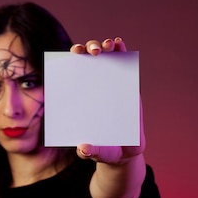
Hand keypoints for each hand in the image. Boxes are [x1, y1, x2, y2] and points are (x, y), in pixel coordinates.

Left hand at [70, 37, 145, 165]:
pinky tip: (121, 45)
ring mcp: (110, 84)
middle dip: (89, 49)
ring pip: (106, 58)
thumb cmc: (103, 148)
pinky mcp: (128, 86)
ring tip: (110, 44)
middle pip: (87, 61)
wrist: (123, 152)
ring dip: (107, 46)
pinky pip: (124, 65)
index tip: (73, 55)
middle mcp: (92, 87)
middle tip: (93, 52)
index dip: (69, 61)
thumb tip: (84, 148)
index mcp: (79, 98)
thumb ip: (89, 151)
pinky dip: (123, 52)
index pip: (71, 74)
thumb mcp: (95, 152)